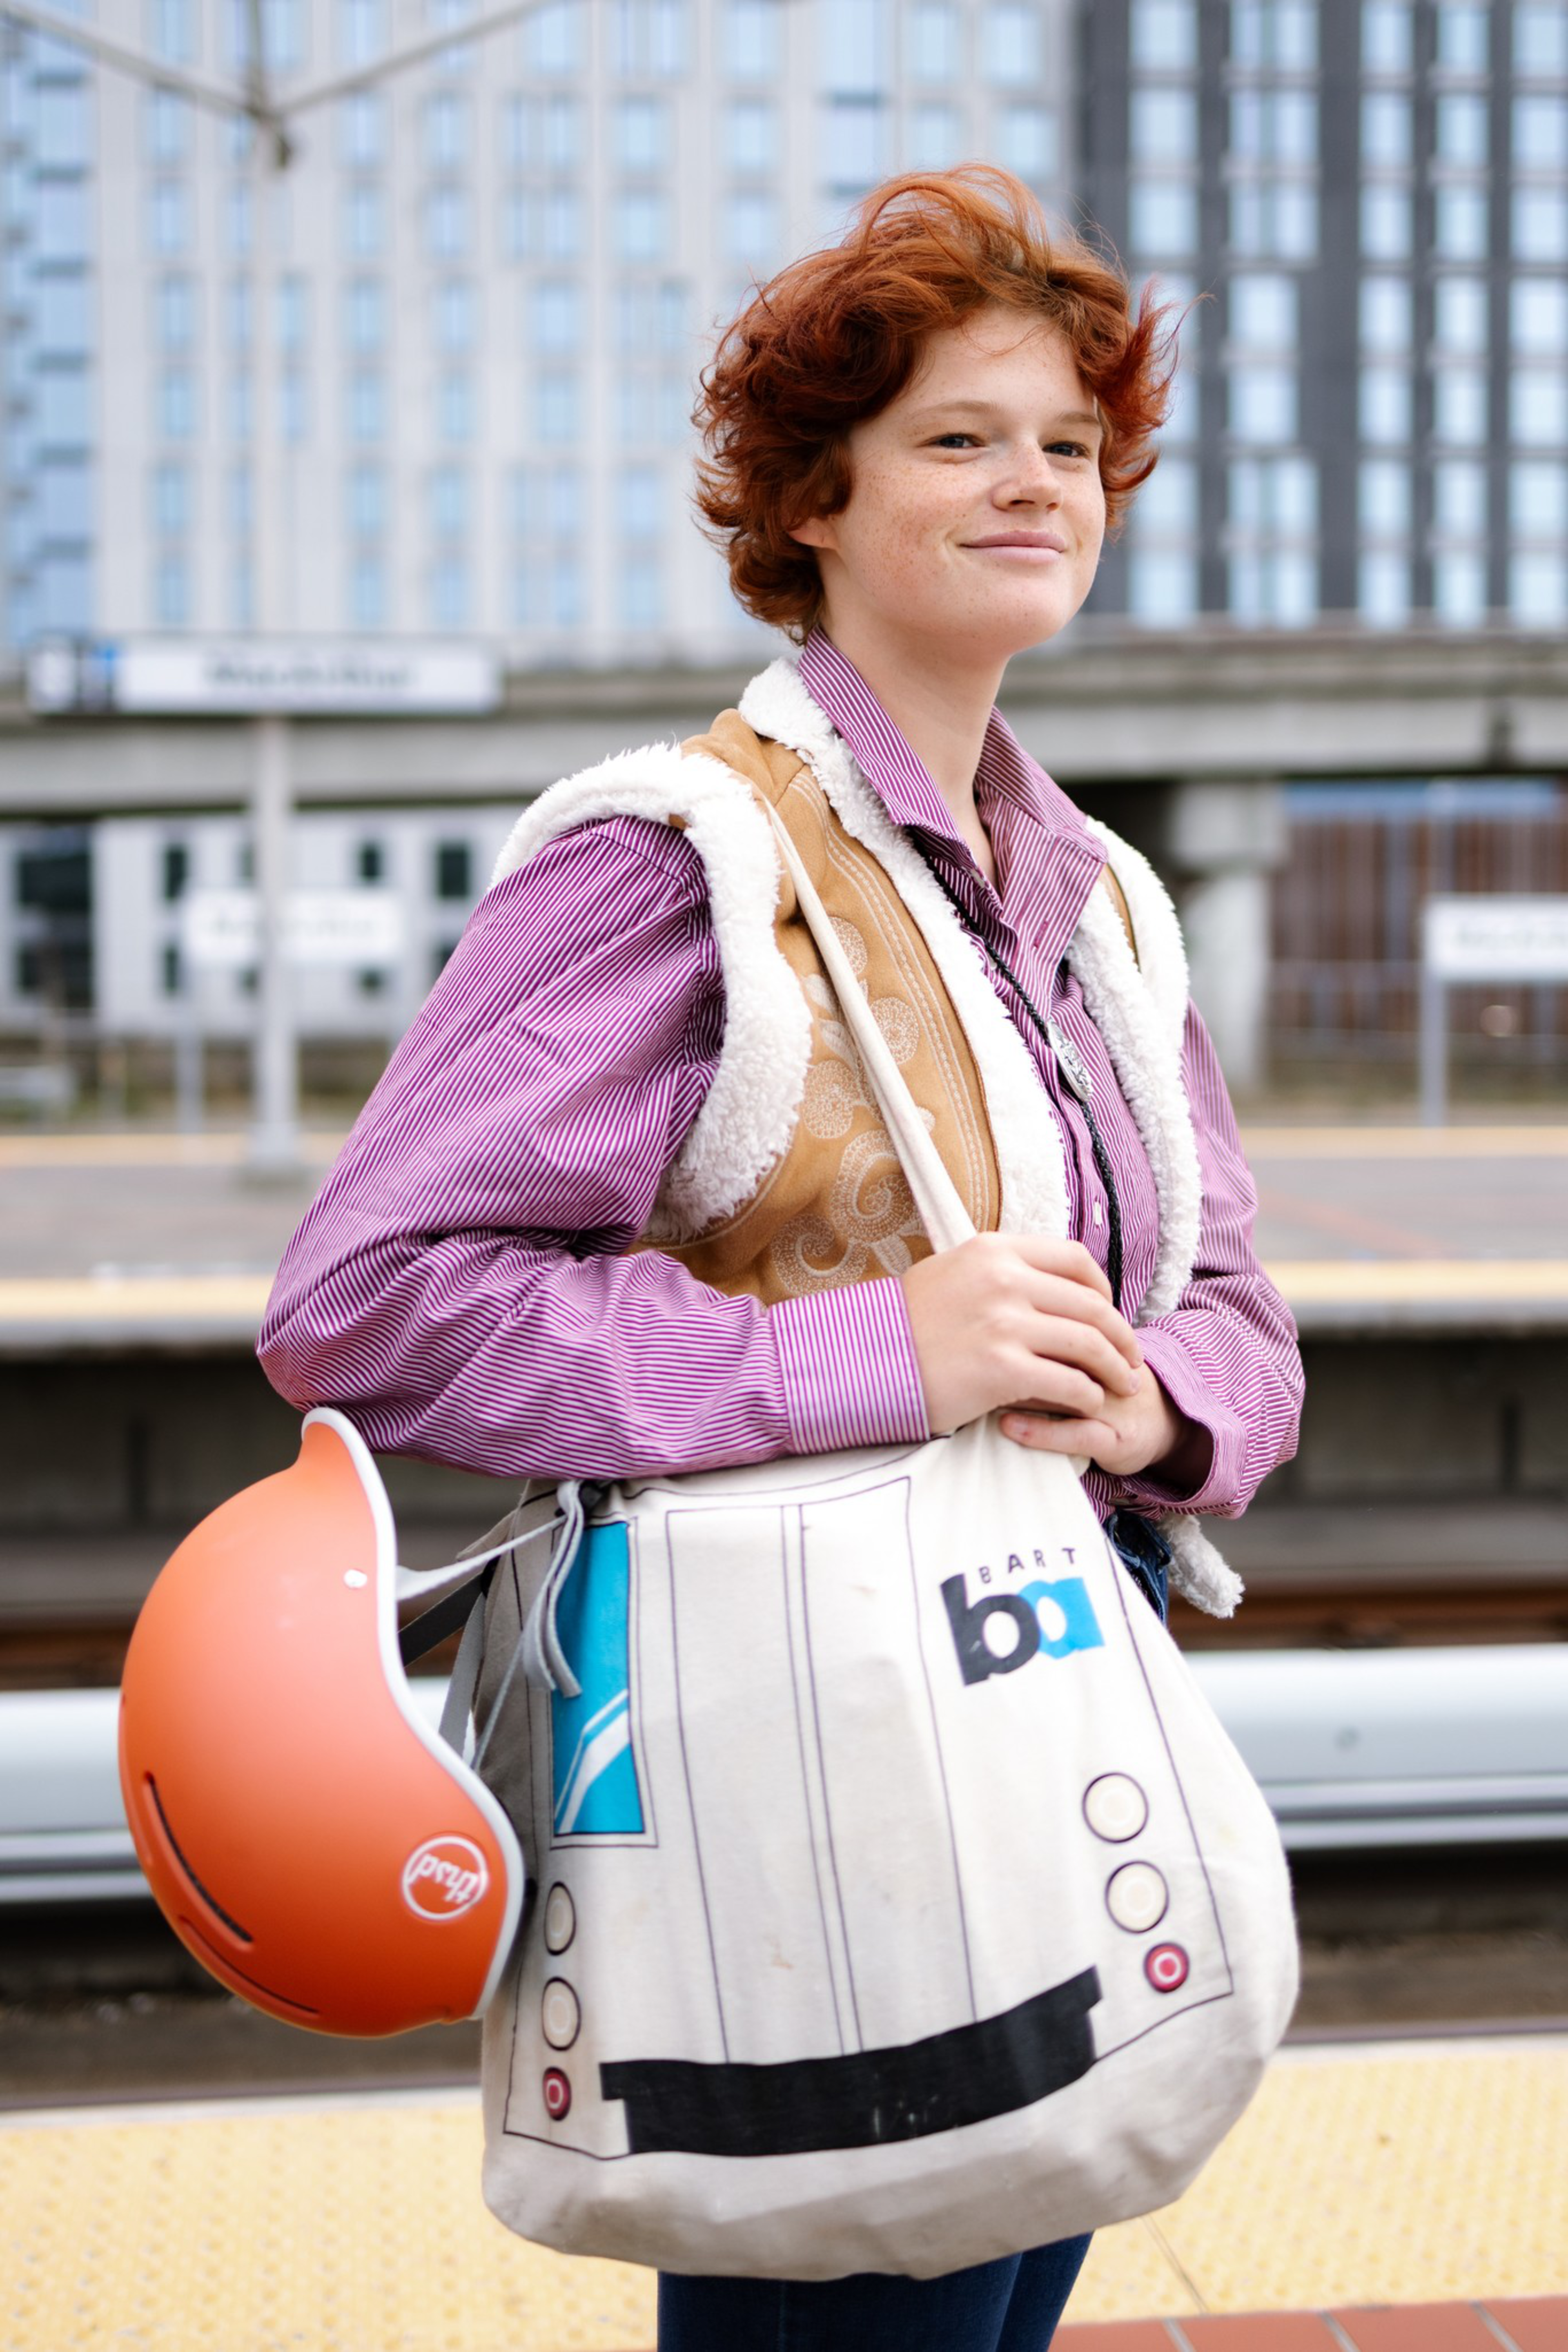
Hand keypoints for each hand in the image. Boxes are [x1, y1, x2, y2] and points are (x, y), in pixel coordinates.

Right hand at [900, 1232, 1208, 1483]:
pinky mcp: (1002, 1369)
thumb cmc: (906, 1326)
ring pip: (1089, 1343)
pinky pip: (1068, 1383)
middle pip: (1091, 1304)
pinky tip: (1087, 1405)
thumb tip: (1043, 1287)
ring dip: (1115, 1368)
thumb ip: (998, 1273)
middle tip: (1131, 1360)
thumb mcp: (953, 1274)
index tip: (1109, 1313)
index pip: (1074, 1260)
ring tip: (1122, 1386)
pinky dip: (1086, 1396)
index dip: (1103, 1289)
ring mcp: (1004, 1323)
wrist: (862, 1360)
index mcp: (994, 1250)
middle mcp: (1004, 1279)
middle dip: (1121, 1336)